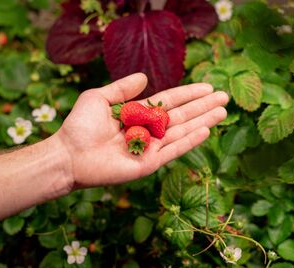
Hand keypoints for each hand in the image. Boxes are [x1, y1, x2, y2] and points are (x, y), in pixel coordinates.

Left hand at [54, 73, 227, 188]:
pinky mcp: (148, 164)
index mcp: (138, 114)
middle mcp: (148, 131)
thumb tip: (145, 77)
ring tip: (223, 111)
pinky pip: (173, 150)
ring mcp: (150, 148)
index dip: (189, 94)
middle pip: (182, 115)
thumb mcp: (100, 98)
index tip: (208, 86)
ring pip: (182, 131)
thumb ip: (122, 88)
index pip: (170, 102)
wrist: (69, 154)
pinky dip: (190, 141)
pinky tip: (206, 130)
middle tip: (224, 97)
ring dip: (203, 120)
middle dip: (203, 106)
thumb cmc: (80, 126)